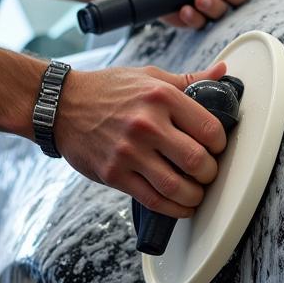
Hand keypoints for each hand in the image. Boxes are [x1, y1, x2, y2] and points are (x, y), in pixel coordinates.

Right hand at [55, 62, 229, 217]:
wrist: (61, 105)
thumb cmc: (107, 90)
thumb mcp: (149, 76)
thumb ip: (188, 80)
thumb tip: (222, 73)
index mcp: (161, 97)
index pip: (209, 128)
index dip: (221, 144)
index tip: (217, 149)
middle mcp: (146, 124)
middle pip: (196, 161)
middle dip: (210, 174)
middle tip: (208, 174)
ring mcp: (128, 152)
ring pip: (176, 186)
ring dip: (194, 196)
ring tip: (197, 193)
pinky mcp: (113, 174)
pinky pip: (152, 200)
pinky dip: (173, 209)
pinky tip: (180, 206)